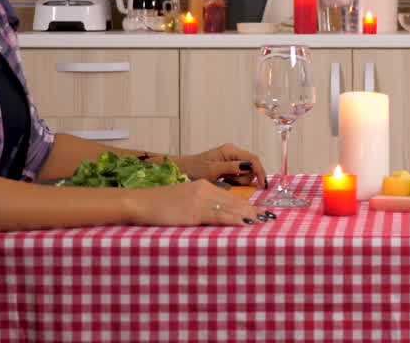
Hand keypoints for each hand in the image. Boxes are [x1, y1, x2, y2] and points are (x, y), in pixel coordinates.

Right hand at [125, 179, 267, 226]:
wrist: (141, 203)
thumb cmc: (158, 205)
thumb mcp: (183, 201)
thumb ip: (199, 205)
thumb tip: (214, 215)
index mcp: (203, 186)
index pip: (230, 197)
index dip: (246, 205)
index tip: (258, 212)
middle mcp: (205, 190)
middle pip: (234, 201)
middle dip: (252, 210)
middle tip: (268, 218)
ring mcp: (201, 200)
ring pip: (230, 208)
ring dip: (248, 215)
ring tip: (262, 222)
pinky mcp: (195, 211)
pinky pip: (219, 216)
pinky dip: (235, 220)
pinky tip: (245, 223)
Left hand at [177, 144, 268, 188]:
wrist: (181, 169)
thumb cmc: (194, 169)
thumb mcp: (212, 170)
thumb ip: (231, 167)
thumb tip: (248, 166)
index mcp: (230, 150)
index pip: (253, 159)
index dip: (260, 171)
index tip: (262, 185)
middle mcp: (233, 152)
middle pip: (251, 166)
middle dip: (247, 177)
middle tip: (232, 182)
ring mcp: (231, 159)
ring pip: (246, 171)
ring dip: (240, 179)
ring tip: (226, 182)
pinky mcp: (228, 165)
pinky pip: (239, 173)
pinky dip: (236, 179)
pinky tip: (226, 181)